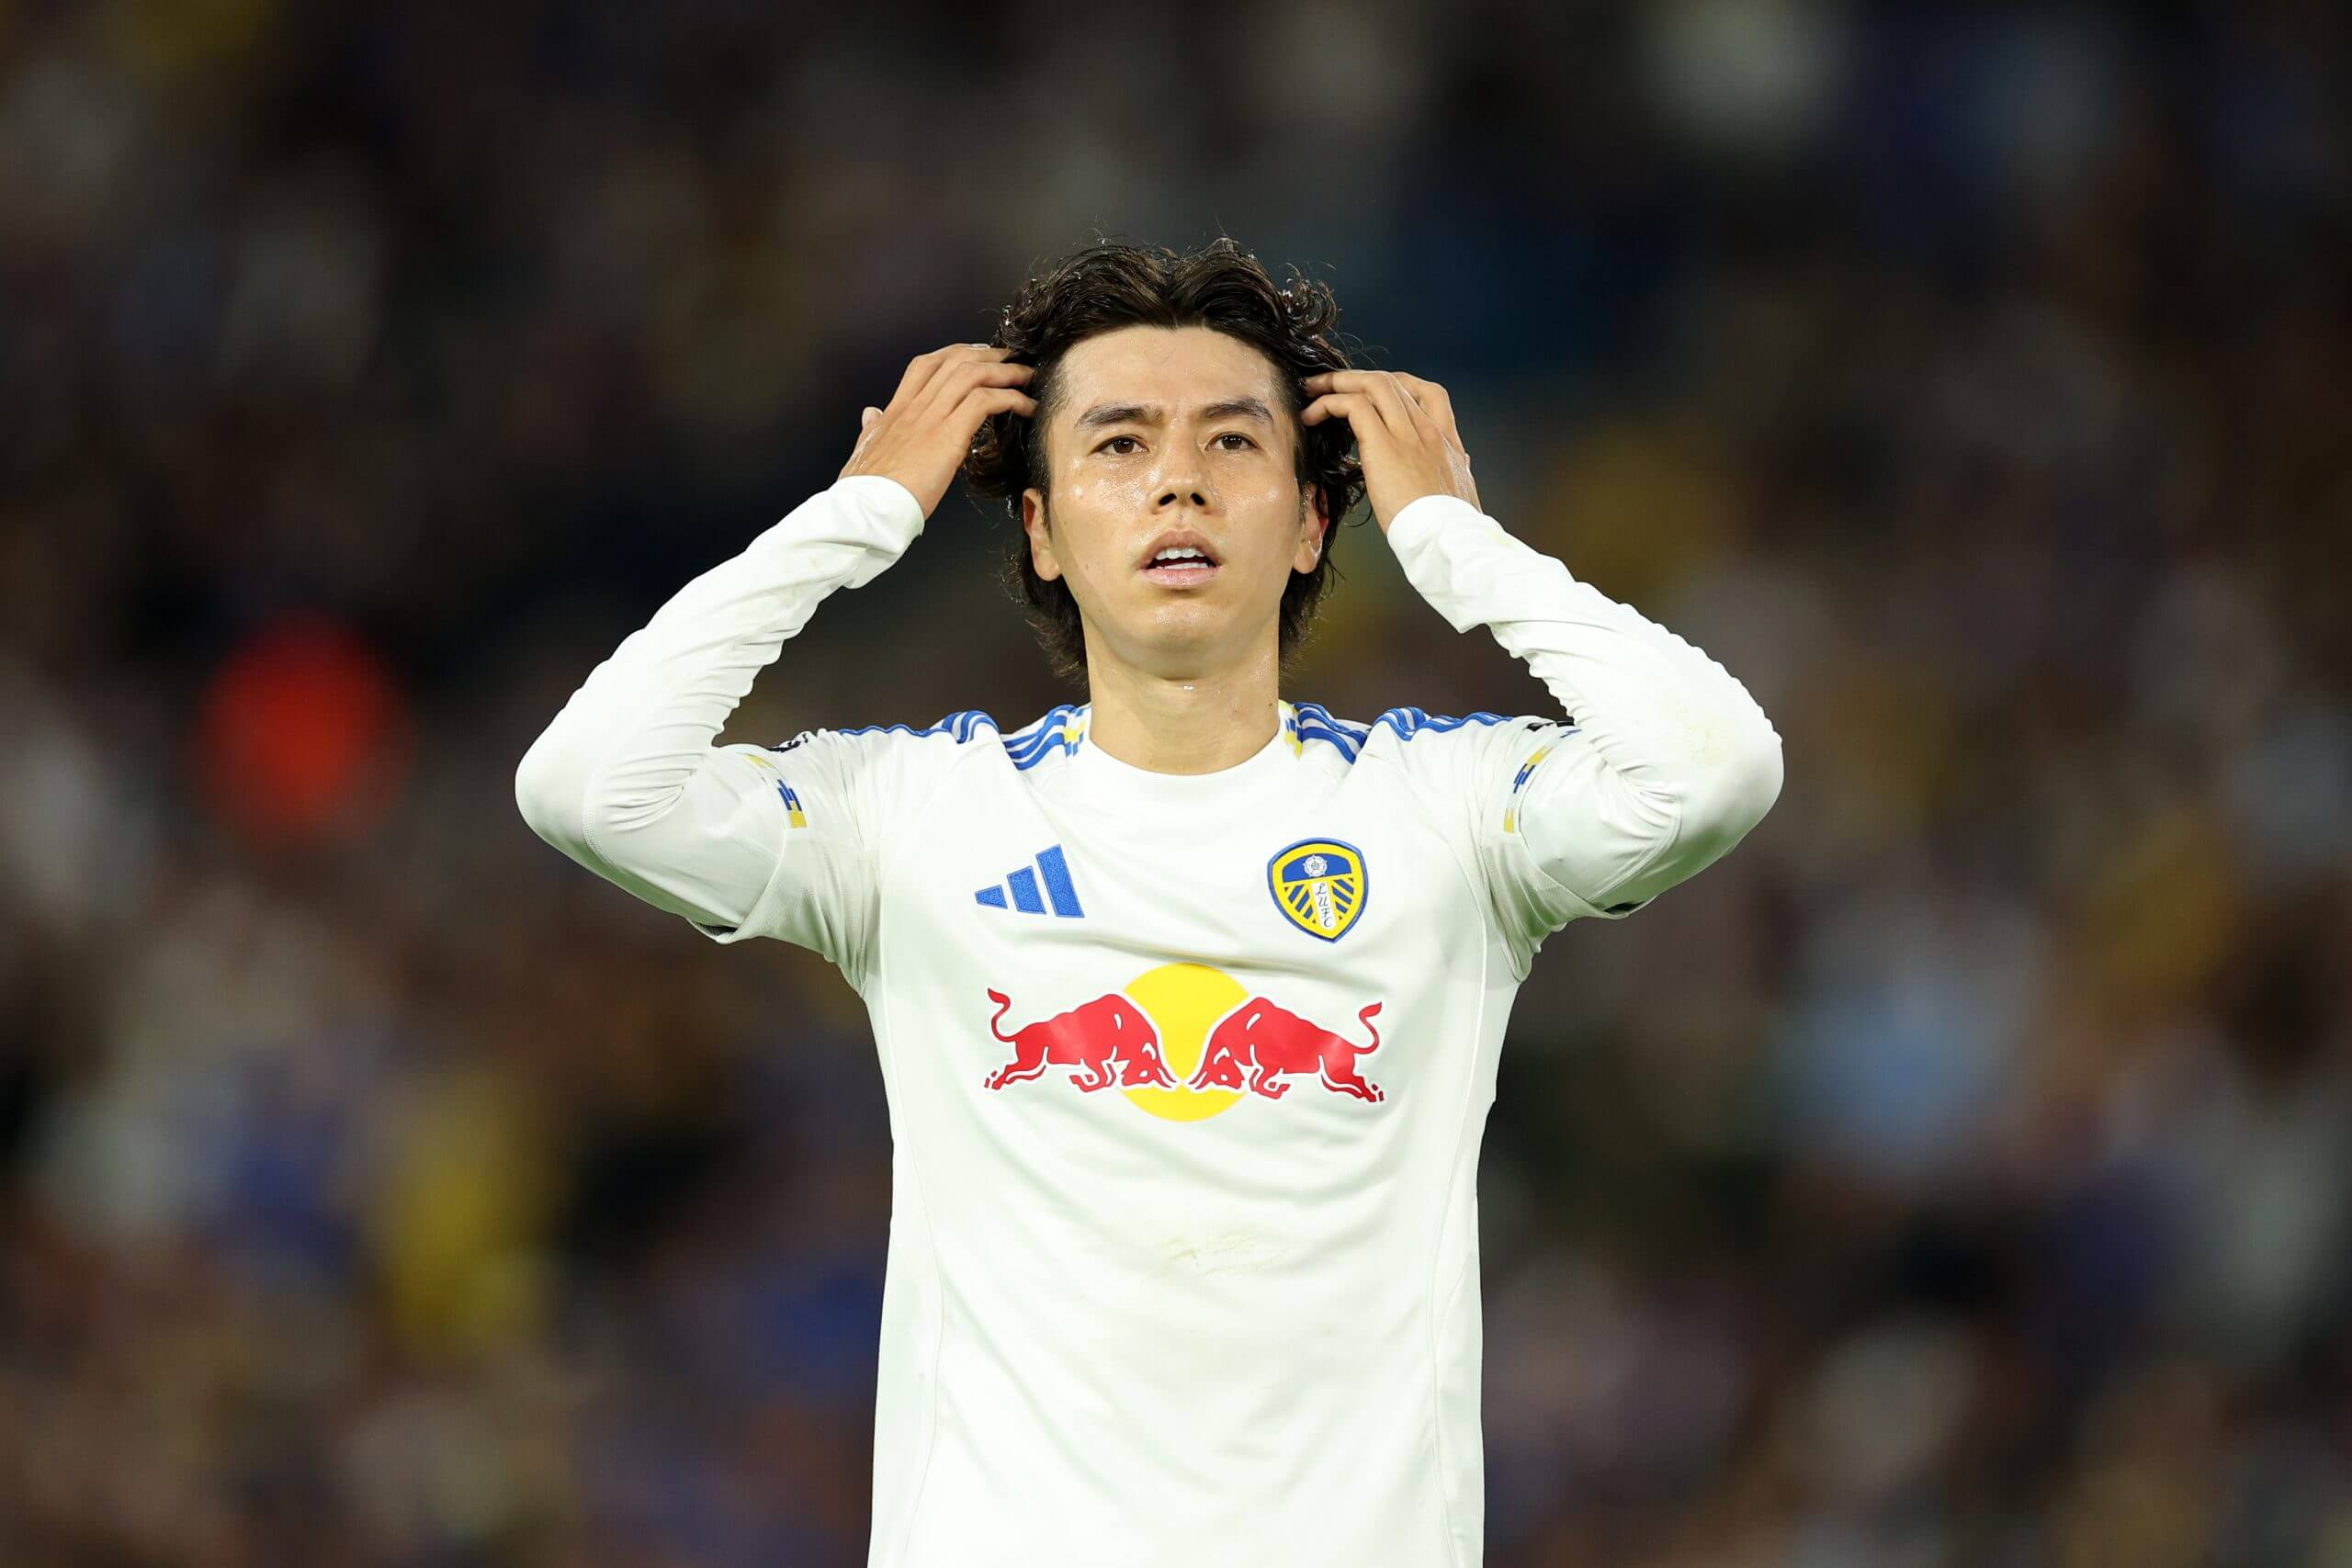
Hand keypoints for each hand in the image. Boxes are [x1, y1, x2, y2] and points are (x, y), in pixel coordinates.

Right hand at [839, 344, 1036, 516]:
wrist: (863, 509)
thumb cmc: (864, 490)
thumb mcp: (864, 450)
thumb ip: (872, 428)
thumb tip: (871, 413)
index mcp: (895, 411)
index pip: (926, 365)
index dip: (955, 354)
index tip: (977, 356)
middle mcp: (913, 407)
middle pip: (955, 360)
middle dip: (988, 355)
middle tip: (1012, 360)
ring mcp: (930, 419)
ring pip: (973, 374)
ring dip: (1007, 372)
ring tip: (1028, 377)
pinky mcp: (947, 436)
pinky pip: (985, 402)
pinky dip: (1011, 399)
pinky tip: (1027, 406)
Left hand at [1300, 370, 1479, 531]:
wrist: (1449, 540)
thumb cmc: (1451, 529)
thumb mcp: (1462, 492)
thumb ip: (1457, 472)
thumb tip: (1461, 465)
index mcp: (1447, 442)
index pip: (1428, 393)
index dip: (1397, 385)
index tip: (1373, 392)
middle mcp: (1429, 430)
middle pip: (1392, 382)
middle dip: (1356, 378)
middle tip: (1331, 384)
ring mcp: (1408, 434)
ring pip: (1373, 384)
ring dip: (1337, 382)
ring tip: (1313, 391)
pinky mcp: (1384, 445)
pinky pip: (1353, 406)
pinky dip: (1328, 404)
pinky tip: (1312, 415)